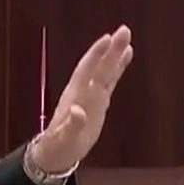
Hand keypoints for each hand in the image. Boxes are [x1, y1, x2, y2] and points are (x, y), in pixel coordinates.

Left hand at [31, 25, 133, 172]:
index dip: (95, 56)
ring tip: (126, 38)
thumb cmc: (59, 146)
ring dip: (115, 55)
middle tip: (124, 30)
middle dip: (110, 50)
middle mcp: (83, 92)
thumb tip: (77, 111)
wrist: (57, 153)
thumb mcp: (64, 139)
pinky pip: (110, 82)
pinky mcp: (98, 103)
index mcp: (74, 98)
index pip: (86, 72)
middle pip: (99, 68)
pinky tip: (125, 55)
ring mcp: (91, 96)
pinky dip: (118, 68)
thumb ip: (72, 125)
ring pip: (105, 72)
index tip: (106, 39)